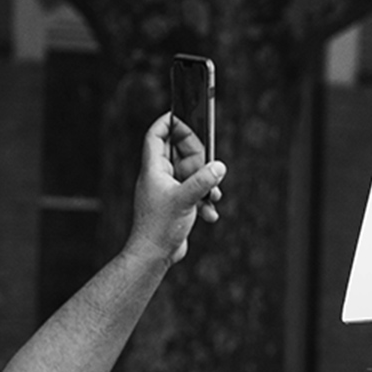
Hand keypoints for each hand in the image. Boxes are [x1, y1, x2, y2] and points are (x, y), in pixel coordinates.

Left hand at [128, 113, 226, 262]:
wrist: (154, 254)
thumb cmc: (159, 226)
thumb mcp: (185, 199)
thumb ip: (203, 181)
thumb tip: (219, 166)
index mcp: (153, 169)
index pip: (156, 136)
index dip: (168, 124)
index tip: (183, 117)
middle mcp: (159, 176)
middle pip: (179, 152)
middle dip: (198, 158)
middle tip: (209, 165)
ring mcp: (168, 190)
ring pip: (190, 173)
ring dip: (205, 182)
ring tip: (212, 196)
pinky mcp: (176, 204)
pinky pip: (194, 192)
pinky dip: (204, 199)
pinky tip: (208, 213)